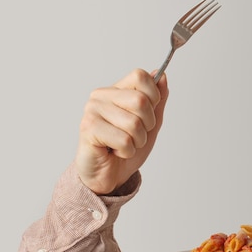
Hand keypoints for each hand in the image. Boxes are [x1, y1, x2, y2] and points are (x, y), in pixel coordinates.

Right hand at [75, 69, 168, 193]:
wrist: (108, 176)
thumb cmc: (126, 148)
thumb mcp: (150, 123)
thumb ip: (157, 100)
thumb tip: (162, 75)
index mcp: (115, 90)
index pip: (140, 76)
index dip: (153, 97)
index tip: (148, 114)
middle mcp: (101, 96)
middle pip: (140, 100)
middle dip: (147, 124)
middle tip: (136, 135)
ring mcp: (92, 111)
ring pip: (134, 123)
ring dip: (137, 141)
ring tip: (125, 145)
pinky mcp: (88, 129)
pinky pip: (123, 140)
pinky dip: (126, 151)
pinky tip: (115, 152)